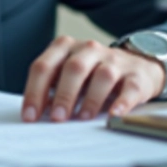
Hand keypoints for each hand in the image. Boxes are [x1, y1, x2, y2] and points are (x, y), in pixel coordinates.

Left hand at [21, 36, 164, 122]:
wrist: (135, 66)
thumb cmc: (91, 75)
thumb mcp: (68, 75)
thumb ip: (51, 88)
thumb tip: (35, 115)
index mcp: (65, 47)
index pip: (44, 66)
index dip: (35, 91)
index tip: (30, 116)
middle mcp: (88, 49)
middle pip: (73, 68)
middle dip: (63, 94)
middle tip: (57, 118)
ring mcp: (114, 60)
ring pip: (102, 75)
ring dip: (91, 98)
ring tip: (83, 118)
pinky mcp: (136, 75)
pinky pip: (130, 88)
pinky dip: (122, 103)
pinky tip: (114, 115)